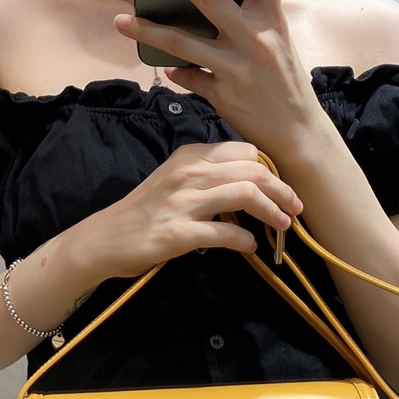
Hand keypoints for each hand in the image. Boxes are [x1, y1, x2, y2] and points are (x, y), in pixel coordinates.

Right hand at [72, 141, 301, 280]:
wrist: (103, 240)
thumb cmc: (143, 214)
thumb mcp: (175, 183)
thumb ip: (208, 179)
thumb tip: (248, 190)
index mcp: (189, 156)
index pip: (245, 151)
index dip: (271, 169)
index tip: (280, 188)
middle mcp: (188, 173)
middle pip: (253, 169)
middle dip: (282, 190)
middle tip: (295, 208)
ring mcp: (182, 202)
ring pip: (245, 194)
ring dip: (272, 211)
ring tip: (283, 226)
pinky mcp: (178, 233)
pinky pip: (225, 232)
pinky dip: (245, 240)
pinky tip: (250, 247)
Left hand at [114, 0, 315, 158]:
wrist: (297, 133)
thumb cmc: (283, 82)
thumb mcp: (274, 41)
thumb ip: (246, 18)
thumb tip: (206, 1)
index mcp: (271, 16)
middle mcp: (254, 37)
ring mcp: (237, 67)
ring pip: (183, 42)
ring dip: (149, 30)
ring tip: (122, 21)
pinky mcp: (223, 94)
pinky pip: (188, 77)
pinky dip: (176, 72)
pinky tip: (167, 68)